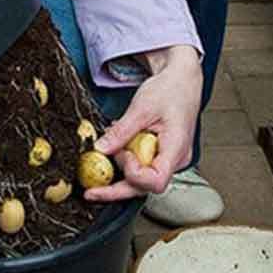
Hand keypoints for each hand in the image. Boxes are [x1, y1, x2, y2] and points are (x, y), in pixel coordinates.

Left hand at [85, 45, 202, 202]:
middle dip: (115, 189)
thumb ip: (121, 132)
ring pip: (141, 180)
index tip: (123, 155)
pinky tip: (114, 152)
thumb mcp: (142, 107)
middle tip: (90, 191)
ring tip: (100, 162)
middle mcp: (175, 160)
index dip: (134, 174)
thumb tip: (101, 149)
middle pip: (144, 187)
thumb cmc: (171, 90)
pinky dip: (125, 161)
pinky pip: (141, 167)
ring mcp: (168, 160)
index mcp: (176, 149)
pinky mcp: (160, 156)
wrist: (182, 81)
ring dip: (119, 173)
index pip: (155, 181)